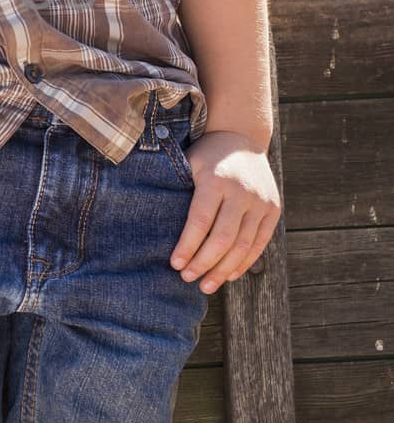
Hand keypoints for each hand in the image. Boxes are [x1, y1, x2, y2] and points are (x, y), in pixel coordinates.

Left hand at [169, 130, 282, 293]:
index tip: (175, 265)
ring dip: (224, 270)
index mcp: (216, 180)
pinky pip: (259, 242)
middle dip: (204, 263)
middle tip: (188, 279)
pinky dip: (244, 262)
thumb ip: (177, 190)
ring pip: (243, 245)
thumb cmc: (206, 155)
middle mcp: (242, 192)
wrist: (242, 136)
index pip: (200, 221)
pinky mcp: (273, 209)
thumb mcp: (188, 163)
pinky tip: (228, 275)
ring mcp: (261, 201)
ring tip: (206, 285)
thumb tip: (150, 226)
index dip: (188, 246)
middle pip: (223, 238)